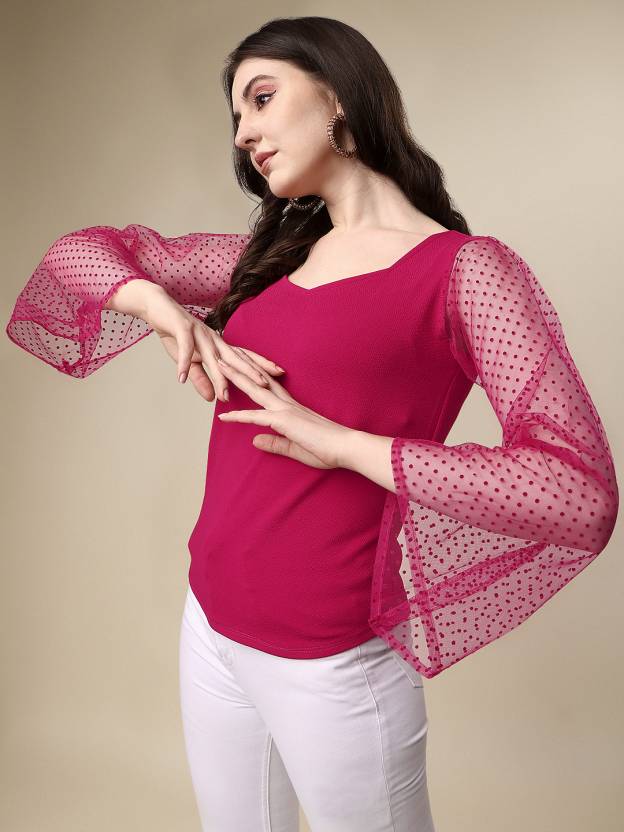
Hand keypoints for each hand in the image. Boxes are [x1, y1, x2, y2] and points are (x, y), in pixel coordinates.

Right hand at [142, 290, 284, 401]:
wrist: (157, 308)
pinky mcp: (182, 329)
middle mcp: (214, 339)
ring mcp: (199, 334)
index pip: (244, 357)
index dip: (260, 366)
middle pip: (236, 358)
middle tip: (265, 385)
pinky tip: (181, 378)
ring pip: (212, 357)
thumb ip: (201, 379)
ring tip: (224, 394)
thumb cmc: (177, 334)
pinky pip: (185, 348)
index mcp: (219, 346)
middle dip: (250, 371)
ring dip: (218, 376)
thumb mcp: (190, 361)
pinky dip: (183, 363)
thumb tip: (212, 399)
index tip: (278, 376)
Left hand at [215, 357, 355, 469]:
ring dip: (236, 377)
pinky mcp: (285, 421)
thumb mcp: (295, 447)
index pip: (268, 389)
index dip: (253, 378)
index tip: (240, 368)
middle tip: (223, 355)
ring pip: (255, 390)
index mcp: (292, 409)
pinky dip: (240, 416)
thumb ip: (275, 443)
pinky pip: (257, 417)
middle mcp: (287, 405)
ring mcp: (286, 411)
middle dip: (240, 367)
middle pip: (259, 381)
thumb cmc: (328, 448)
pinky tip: (223, 416)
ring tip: (218, 365)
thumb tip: (254, 440)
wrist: (346, 447)